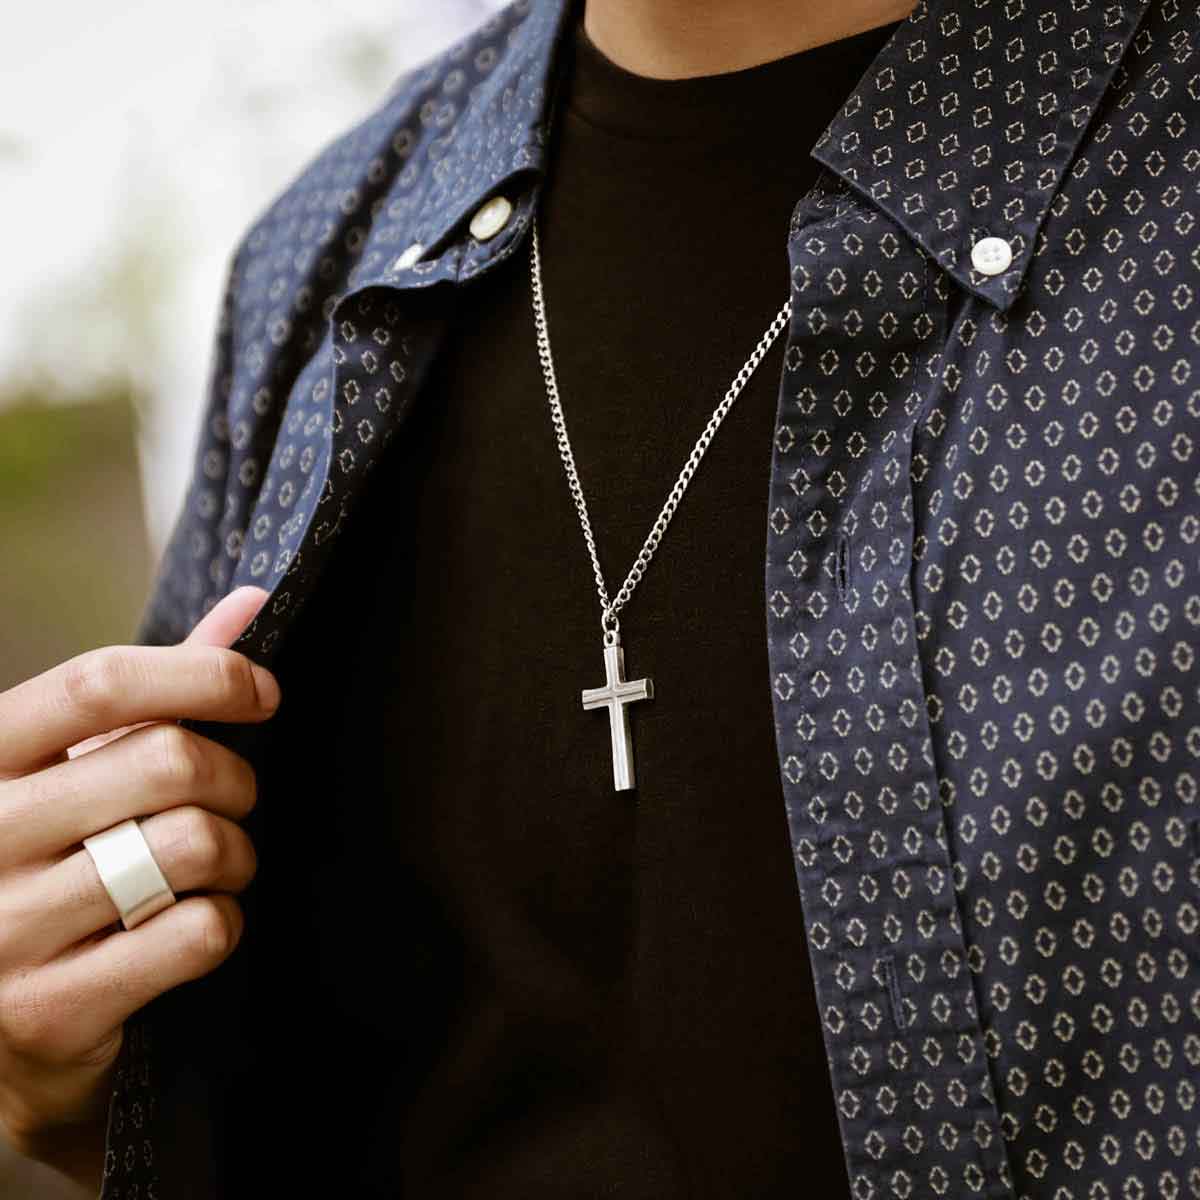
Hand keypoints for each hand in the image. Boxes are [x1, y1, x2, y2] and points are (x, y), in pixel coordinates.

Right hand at [0, 586, 279, 1189]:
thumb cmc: (53, 864)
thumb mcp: (80, 767)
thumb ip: (160, 689)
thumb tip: (251, 602)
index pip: (101, 681)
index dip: (204, 675)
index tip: (262, 691)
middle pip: (169, 761)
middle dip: (236, 778)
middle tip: (234, 801)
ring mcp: (5, 928)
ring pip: (195, 845)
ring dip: (235, 854)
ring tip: (215, 866)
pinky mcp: (50, 1008)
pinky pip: (198, 932)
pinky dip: (224, 923)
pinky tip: (194, 925)